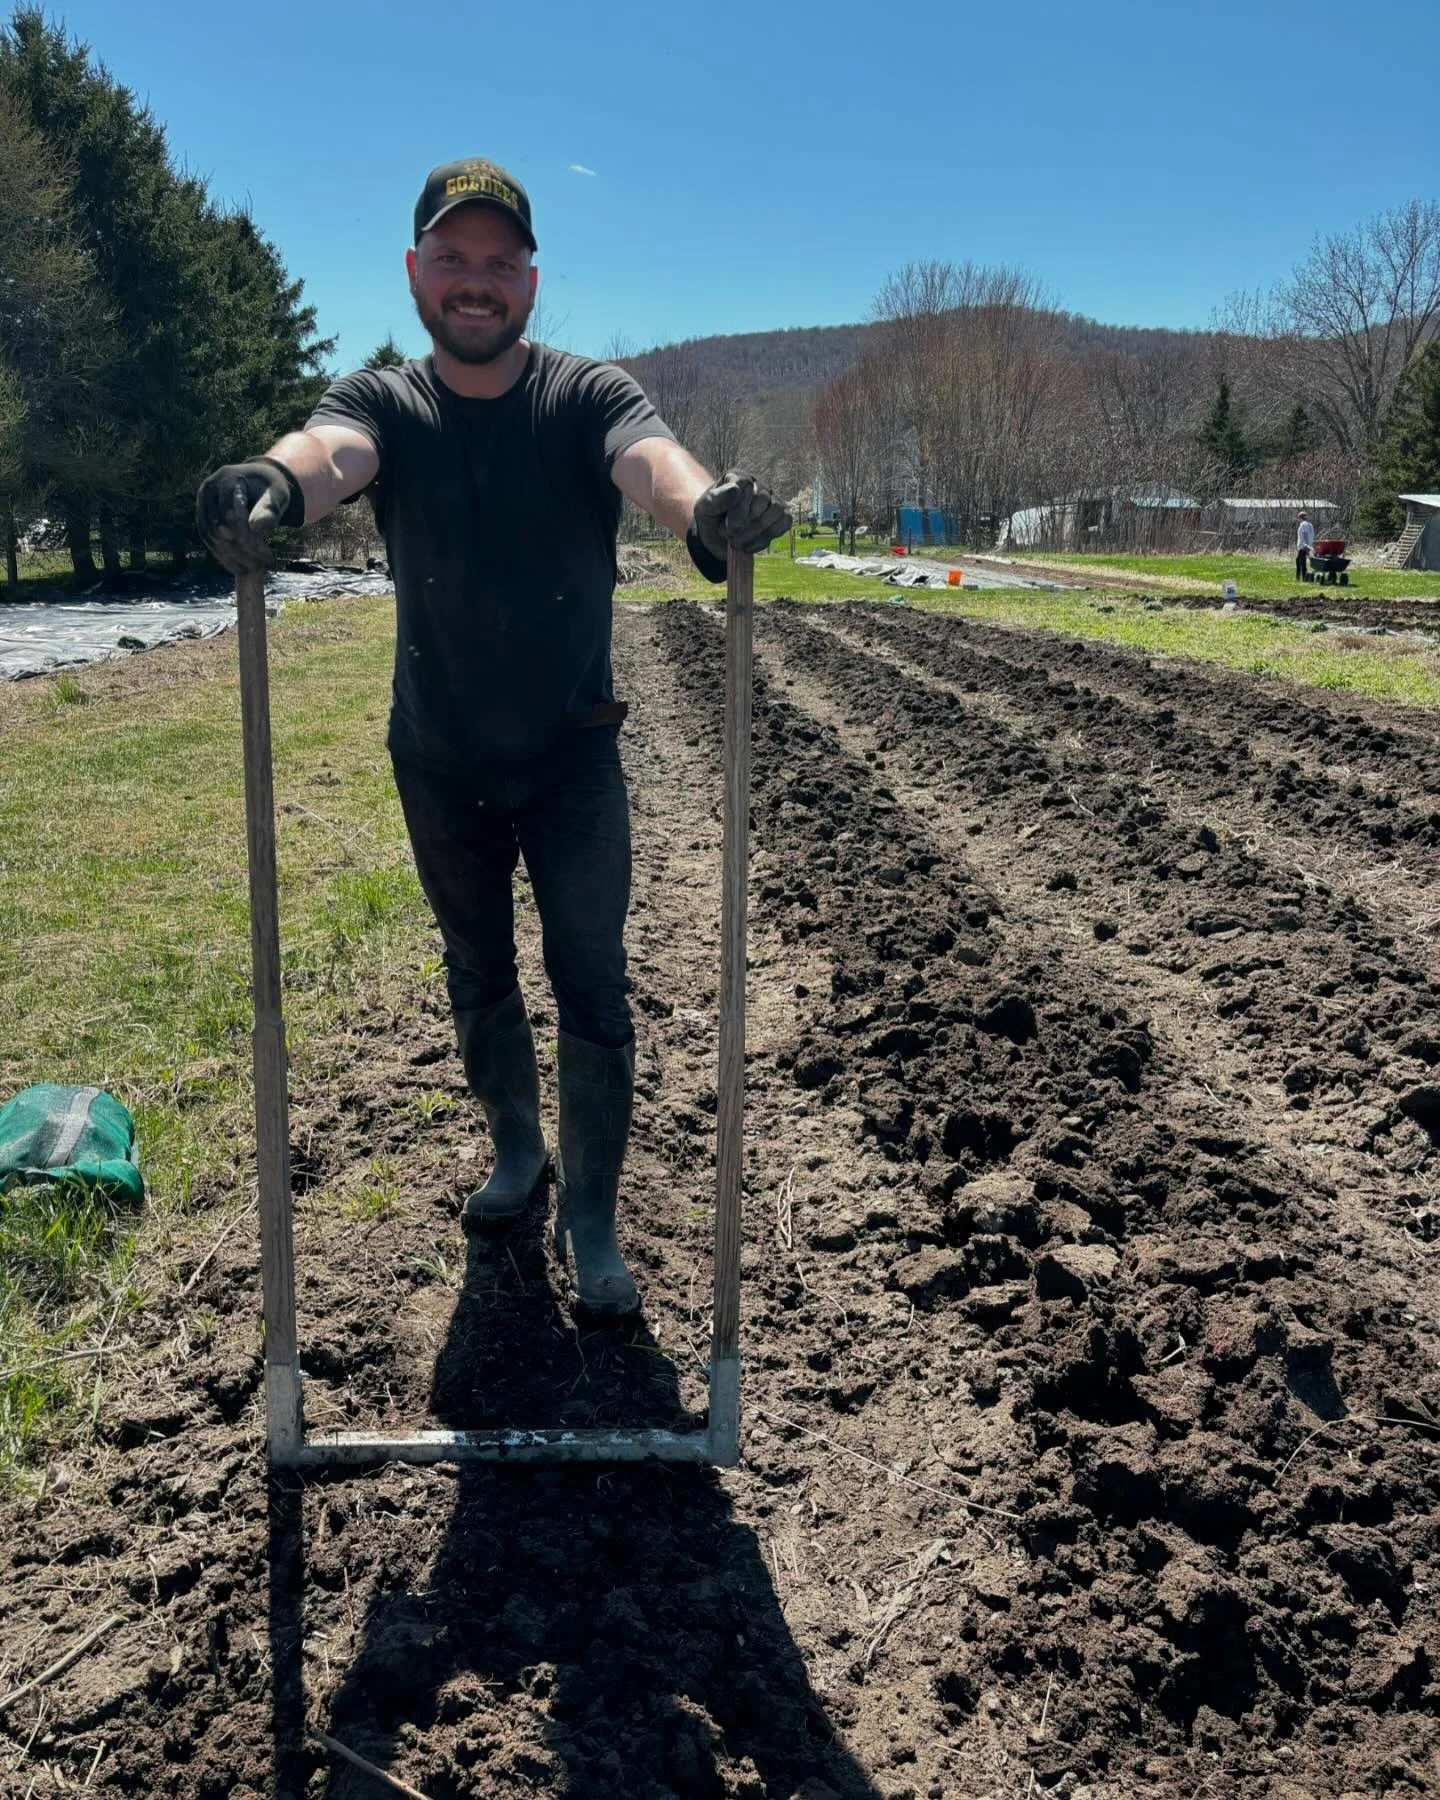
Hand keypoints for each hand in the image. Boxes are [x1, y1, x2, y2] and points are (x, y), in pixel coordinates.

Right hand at [195, 457, 302, 574]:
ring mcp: (202, 502)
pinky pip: (207, 537)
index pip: (231, 514)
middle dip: (242, 549)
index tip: (267, 555)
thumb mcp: (277, 494)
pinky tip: (238, 568)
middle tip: (263, 565)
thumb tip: (258, 527)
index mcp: (227, 479)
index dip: (248, 537)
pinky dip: (221, 555)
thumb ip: (270, 508)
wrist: (257, 480)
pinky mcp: (201, 514)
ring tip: (253, 569)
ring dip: (231, 556)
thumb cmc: (270, 487)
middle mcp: (209, 488)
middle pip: (219, 526)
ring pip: (211, 535)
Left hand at [691, 471, 791, 561]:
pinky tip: (749, 545)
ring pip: (776, 511)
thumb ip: (715, 498)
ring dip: (756, 532)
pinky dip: (766, 538)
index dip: (739, 509)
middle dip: (746, 523)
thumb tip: (736, 488)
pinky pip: (784, 522)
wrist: (717, 538)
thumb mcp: (704, 509)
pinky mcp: (781, 516)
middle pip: (763, 499)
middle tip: (730, 536)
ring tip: (738, 543)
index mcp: (738, 478)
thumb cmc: (711, 519)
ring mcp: (772, 500)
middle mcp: (758, 485)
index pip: (746, 485)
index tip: (728, 527)